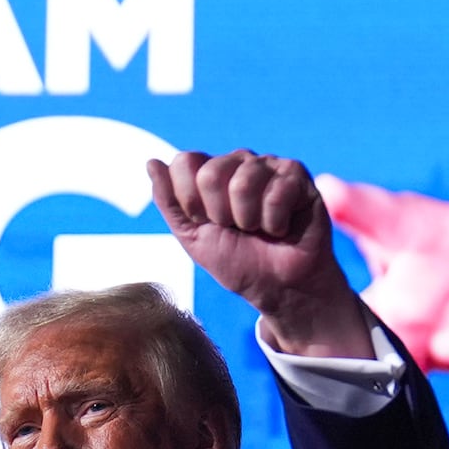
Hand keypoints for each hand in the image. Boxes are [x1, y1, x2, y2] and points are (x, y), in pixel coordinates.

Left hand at [147, 150, 370, 357]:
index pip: (184, 162)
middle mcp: (238, 161)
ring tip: (259, 230)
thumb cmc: (237, 262)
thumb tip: (151, 162)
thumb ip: (169, 201)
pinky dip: (275, 223)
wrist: (277, 287)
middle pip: (211, 173)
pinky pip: (276, 194)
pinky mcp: (296, 175)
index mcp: (210, 171)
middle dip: (220, 214)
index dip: (191, 202)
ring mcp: (268, 165)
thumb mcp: (192, 236)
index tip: (206, 224)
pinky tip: (282, 228)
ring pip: (244, 183)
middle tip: (236, 229)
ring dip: (249, 221)